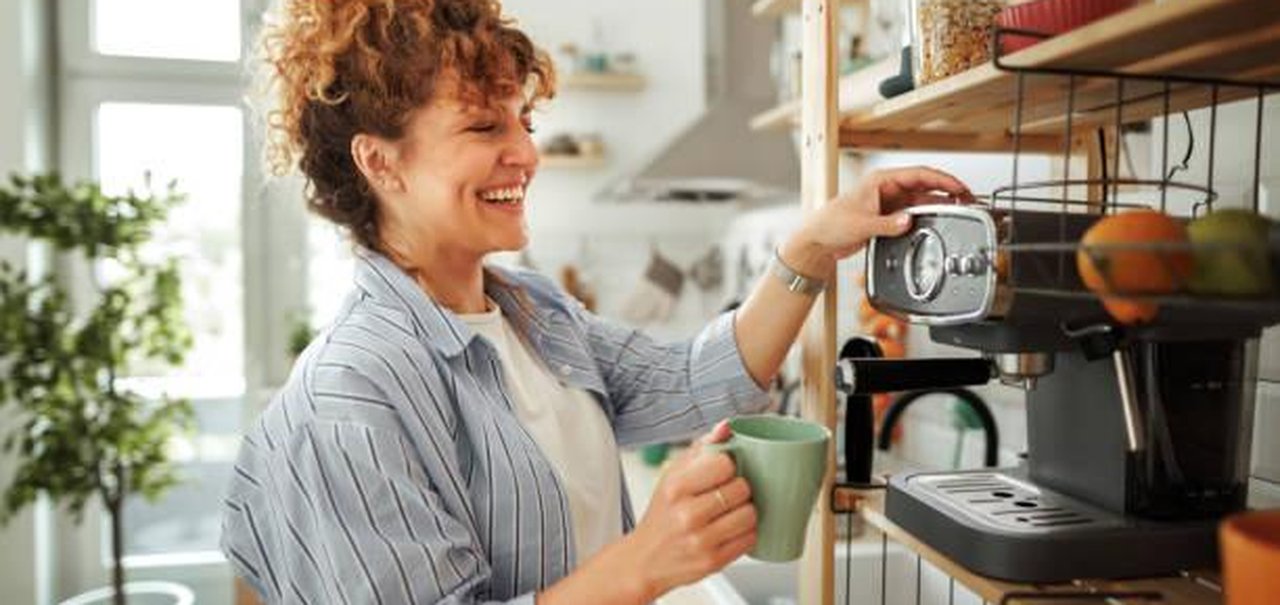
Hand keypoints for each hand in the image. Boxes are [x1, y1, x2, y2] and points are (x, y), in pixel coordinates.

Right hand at [622, 421, 755, 600]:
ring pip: (750, 514)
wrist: (645, 559)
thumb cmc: (663, 513)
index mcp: (676, 487)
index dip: (729, 466)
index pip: (725, 463)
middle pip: (741, 489)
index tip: (723, 472)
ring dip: (746, 512)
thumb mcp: (673, 475)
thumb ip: (702, 448)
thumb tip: (727, 426)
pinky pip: (750, 539)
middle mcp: (687, 514)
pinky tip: (731, 530)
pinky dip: (746, 533)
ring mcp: (701, 540)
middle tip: (728, 494)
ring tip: (732, 512)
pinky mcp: (713, 561)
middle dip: (740, 489)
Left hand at [781, 166, 972, 275]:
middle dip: (947, 192)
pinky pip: (913, 213)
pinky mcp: (888, 216)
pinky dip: (927, 217)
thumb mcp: (860, 224)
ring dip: (939, 205)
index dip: (942, 180)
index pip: (919, 174)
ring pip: (921, 200)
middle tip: (967, 200)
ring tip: (958, 211)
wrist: (818, 241)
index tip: (959, 188)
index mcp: (880, 180)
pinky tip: (938, 222)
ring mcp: (889, 202)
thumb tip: (908, 221)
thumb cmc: (830, 224)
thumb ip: (887, 224)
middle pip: (924, 186)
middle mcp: (887, 188)